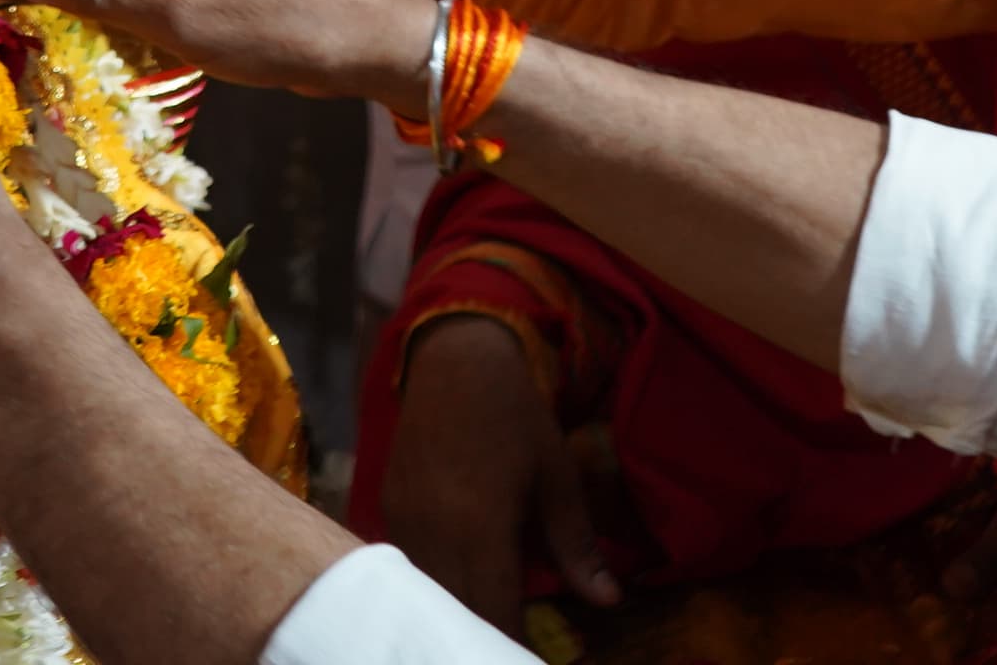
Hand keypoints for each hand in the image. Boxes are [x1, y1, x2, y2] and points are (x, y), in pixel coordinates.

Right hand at [380, 317, 620, 629]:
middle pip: (455, 613)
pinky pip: (408, 567)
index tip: (531, 657)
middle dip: (481, 638)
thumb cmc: (516, 417)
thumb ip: (576, 545)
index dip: (512, 646)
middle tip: (506, 645)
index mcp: (481, 528)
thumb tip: (610, 601)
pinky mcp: (387, 510)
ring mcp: (403, 523)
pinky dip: (431, 586)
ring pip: (427, 593)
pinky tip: (454, 589)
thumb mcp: (557, 477)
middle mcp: (433, 533)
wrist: (454, 360)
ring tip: (481, 627)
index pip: (494, 615)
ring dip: (454, 613)